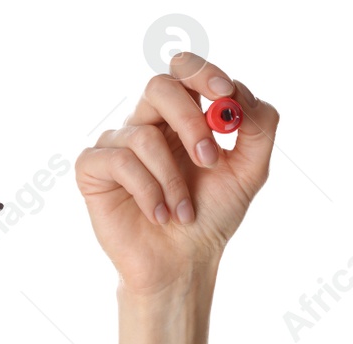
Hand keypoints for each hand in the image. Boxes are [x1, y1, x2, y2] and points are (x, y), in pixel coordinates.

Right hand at [76, 52, 279, 293]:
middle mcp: (148, 122)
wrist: (183, 263)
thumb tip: (240, 96)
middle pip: (159, 86)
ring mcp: (117, 143)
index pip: (185, 70)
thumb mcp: (249, 172)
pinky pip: (119, 161)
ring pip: (144, 135)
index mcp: (182, 115)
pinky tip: (159, 215)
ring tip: (183, 212)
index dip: (204, 73)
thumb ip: (258, 129)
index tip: (226, 94)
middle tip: (209, 159)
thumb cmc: (212, 215)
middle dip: (189, 121)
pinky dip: (148, 192)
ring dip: (173, 181)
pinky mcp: (93, 168)